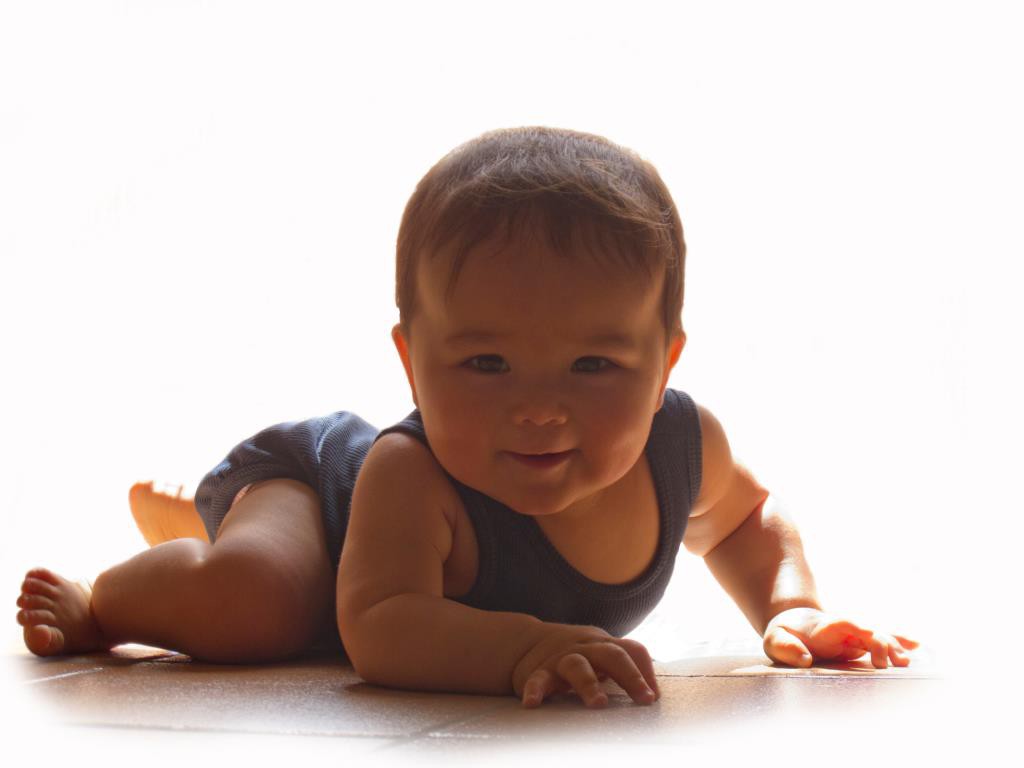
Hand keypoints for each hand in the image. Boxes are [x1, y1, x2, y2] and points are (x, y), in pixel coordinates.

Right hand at [511, 624, 659, 708]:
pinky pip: (538, 680)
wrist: (526, 641)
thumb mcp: (599, 653)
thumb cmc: (576, 655)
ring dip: (589, 684)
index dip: (646, 671)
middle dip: (630, 675)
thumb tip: (655, 695)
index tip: (654, 697)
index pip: (632, 650)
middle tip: (644, 698)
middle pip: (612, 655)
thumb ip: (624, 667)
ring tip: (599, 703)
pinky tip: (532, 703)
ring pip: (577, 666)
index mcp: (604, 645)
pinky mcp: (539, 671)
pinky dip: (535, 691)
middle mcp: (586, 648)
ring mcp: (562, 658)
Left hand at [763, 607, 919, 668]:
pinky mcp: (860, 643)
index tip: (870, 640)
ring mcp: (854, 636)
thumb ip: (786, 648)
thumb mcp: (775, 640)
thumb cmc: (783, 635)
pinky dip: (898, 641)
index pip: (843, 624)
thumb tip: (805, 660)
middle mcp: (844, 629)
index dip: (858, 630)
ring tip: (906, 662)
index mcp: (824, 627)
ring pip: (878, 637)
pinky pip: (882, 640)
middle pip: (867, 631)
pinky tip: (917, 645)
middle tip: (894, 664)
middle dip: (882, 644)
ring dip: (894, 647)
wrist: (794, 623)